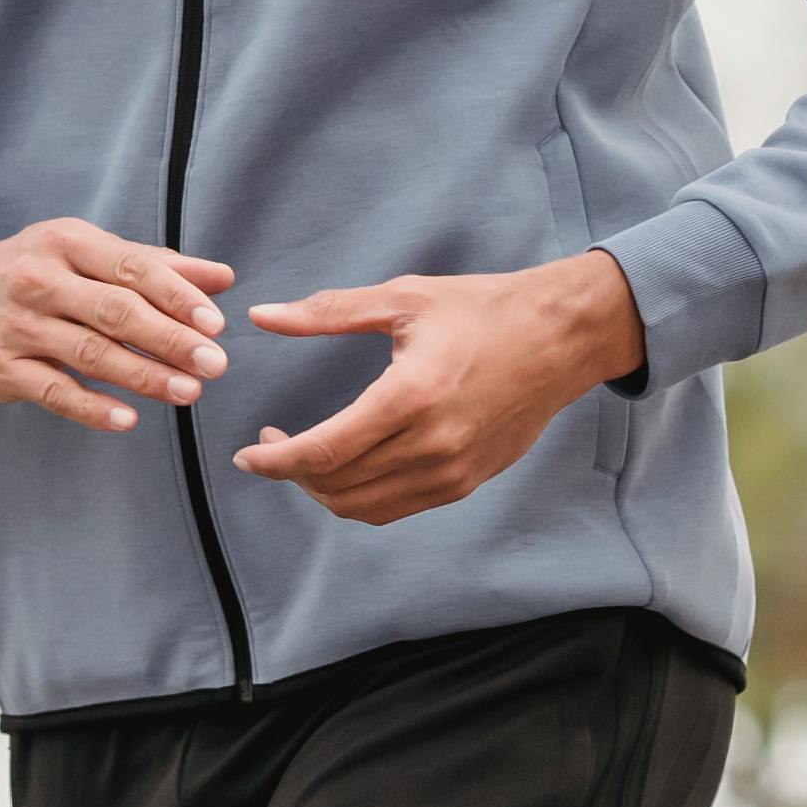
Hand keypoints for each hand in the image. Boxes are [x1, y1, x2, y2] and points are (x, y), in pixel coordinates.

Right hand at [0, 221, 230, 435]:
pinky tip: (127, 419)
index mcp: (66, 242)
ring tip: (188, 392)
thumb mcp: (83, 252)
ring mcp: (17, 326)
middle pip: (115, 311)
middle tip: (215, 364)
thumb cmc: (32, 271)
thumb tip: (223, 277)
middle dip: (170, 339)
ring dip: (143, 375)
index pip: (132, 268)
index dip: (178, 296)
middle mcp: (39, 280)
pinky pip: (52, 392)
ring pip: (89, 353)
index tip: (216, 324)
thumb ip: (152, 265)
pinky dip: (91, 407)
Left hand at [231, 253, 644, 525]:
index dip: (275, 461)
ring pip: (364, 507)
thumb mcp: (403, 299)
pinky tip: (347, 469)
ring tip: (304, 459)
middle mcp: (432, 445)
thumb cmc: (483, 309)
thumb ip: (328, 312)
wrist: (561, 338)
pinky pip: (397, 508)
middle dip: (292, 474)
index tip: (246, 454)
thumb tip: (263, 315)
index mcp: (410, 397)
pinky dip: (360, 498)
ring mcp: (452, 471)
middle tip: (271, 445)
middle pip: (338, 486)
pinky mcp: (467, 482)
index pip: (324, 451)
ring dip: (323, 491)